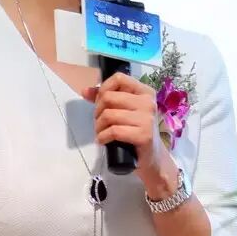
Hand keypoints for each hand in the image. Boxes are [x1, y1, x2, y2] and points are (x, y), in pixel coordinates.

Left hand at [82, 73, 173, 192]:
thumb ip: (105, 99)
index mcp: (144, 92)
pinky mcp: (144, 135)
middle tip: (100, 122)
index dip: (103, 89)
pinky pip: (114, 131)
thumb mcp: (123, 111)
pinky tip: (103, 141)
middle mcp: (148, 102)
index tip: (100, 102)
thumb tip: (85, 90)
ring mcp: (147, 119)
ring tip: (101, 132)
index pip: (119, 78)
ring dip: (98, 126)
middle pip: (109, 97)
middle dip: (97, 111)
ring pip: (109, 114)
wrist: (151, 157)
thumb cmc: (135, 131)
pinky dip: (102, 137)